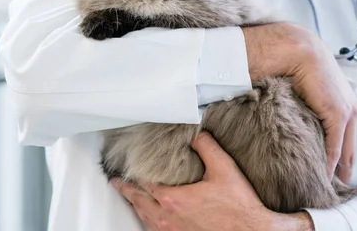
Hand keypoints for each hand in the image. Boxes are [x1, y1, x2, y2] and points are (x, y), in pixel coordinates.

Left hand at [114, 132, 313, 230]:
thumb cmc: (239, 207)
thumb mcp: (224, 168)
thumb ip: (206, 147)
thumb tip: (196, 134)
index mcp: (174, 199)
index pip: (146, 183)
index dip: (135, 173)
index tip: (128, 167)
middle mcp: (168, 218)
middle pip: (139, 202)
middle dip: (126, 191)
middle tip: (117, 183)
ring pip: (145, 219)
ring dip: (136, 206)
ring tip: (131, 199)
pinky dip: (148, 221)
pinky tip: (151, 218)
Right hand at [242, 22, 356, 182]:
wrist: (299, 50)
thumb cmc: (300, 64)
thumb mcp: (310, 87)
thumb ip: (311, 101)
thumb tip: (300, 112)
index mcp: (346, 100)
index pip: (347, 134)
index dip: (344, 153)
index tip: (338, 169)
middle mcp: (352, 107)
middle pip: (351, 145)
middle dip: (345, 166)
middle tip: (338, 185)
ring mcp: (347, 111)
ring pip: (345, 149)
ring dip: (338, 168)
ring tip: (329, 186)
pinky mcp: (338, 115)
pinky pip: (335, 146)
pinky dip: (329, 163)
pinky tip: (323, 176)